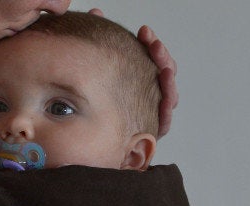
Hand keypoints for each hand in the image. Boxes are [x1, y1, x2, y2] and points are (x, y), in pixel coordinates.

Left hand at [88, 9, 177, 138]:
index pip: (150, 61)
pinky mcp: (148, 133)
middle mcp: (144, 98)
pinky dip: (166, 106)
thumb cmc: (88, 110)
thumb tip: (96, 12)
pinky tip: (164, 98)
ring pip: (166, 95)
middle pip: (162, 74)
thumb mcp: (91, 71)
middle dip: (160, 57)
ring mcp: (148, 114)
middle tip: (152, 44)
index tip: (144, 31)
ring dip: (167, 78)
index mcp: (134, 84)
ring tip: (162, 67)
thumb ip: (96, 44)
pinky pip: (162, 120)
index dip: (151, 46)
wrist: (83, 147)